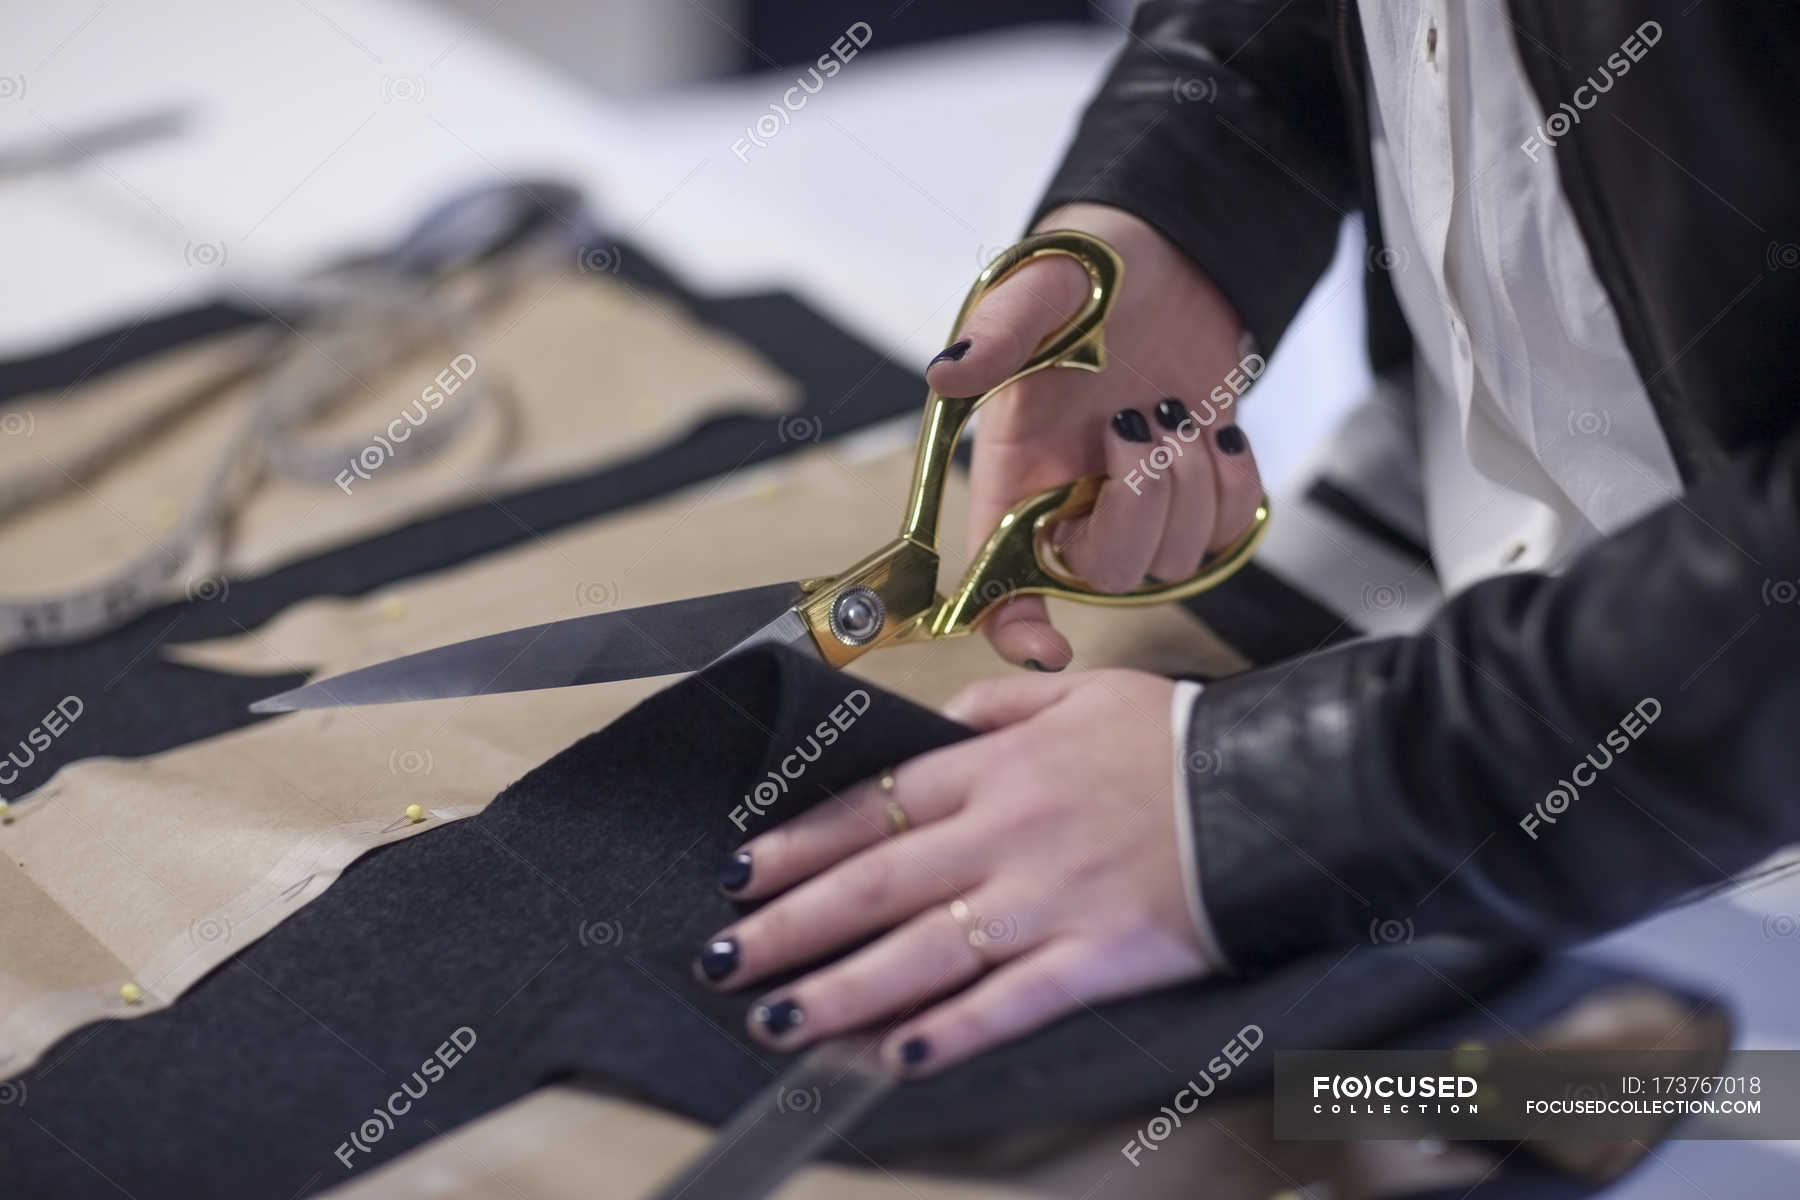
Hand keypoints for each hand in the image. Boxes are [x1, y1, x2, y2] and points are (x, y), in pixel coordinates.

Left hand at [694, 669, 1217, 1074]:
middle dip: (787, 925)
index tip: (739, 872)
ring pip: (922, 951)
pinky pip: (1008, 1001)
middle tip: (724, 957)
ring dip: (841, 989)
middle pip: (874, 883)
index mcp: (998, 768)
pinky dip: (949, 1031)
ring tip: (778, 1019)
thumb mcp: (1081, 692)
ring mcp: (1048, 899)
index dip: (796, 843)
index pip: (871, 806)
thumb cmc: (1177, 740)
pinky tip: (894, 1056)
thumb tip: (939, 723)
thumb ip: (1000, 703)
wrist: (1276, 784)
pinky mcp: (1097, 956)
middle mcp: (1006, 833)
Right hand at [927, 203, 1265, 669]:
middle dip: (1137, 508)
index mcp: (1014, 475)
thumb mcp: (1038, 290)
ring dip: (1186, 486)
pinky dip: (1231, 485)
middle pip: (1103, 576)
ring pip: (1170, 562)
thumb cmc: (1088, 276)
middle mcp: (1069, 505)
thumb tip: (948, 372)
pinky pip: (1223, 534)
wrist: (1168, 257)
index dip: (1015, 630)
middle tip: (1140, 421)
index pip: (997, 582)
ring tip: (1176, 411)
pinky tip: (1217, 431)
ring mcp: (1135, 506)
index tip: (1050, 646)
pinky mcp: (1194, 495)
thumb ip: (997, 334)